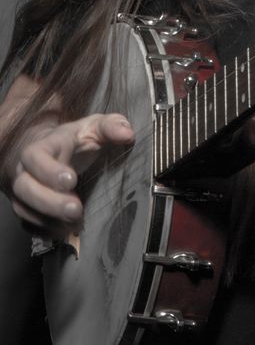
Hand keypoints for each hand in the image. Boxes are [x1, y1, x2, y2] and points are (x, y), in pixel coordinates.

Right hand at [9, 113, 133, 239]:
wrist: (54, 150)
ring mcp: (24, 190)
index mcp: (44, 145)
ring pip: (23, 208)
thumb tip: (127, 134)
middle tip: (75, 210)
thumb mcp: (96, 126)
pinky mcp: (28, 208)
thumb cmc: (76, 138)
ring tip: (74, 223)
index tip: (72, 180)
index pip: (35, 156)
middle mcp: (26, 169)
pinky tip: (66, 230)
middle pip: (24, 187)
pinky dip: (45, 230)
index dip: (48, 170)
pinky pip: (28, 224)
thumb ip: (112, 126)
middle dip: (49, 202)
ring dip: (47, 219)